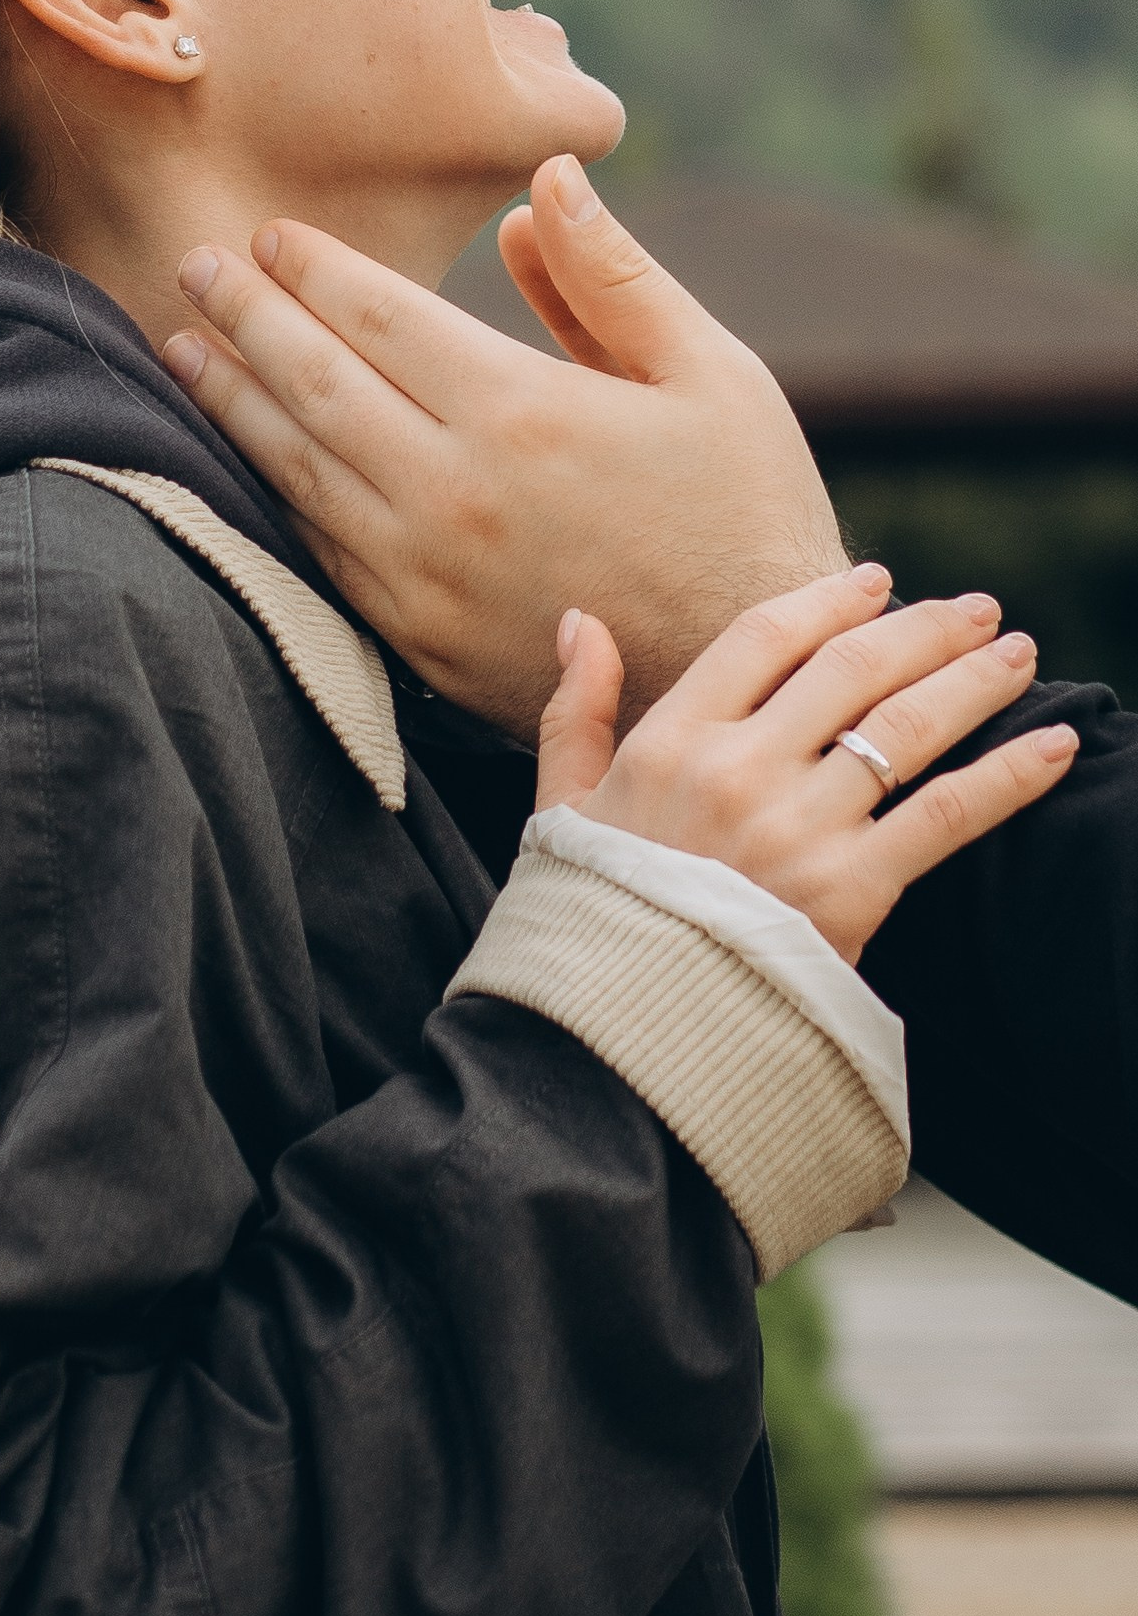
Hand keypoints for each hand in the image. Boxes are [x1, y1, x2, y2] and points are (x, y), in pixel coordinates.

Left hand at [162, 158, 845, 739]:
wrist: (737, 681)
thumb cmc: (741, 510)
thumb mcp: (710, 374)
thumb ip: (613, 276)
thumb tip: (543, 183)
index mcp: (522, 412)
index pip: (378, 315)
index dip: (315, 268)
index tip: (272, 233)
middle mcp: (452, 490)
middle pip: (312, 381)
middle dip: (244, 314)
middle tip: (194, 265)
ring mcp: (420, 570)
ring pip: (294, 464)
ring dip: (229, 398)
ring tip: (183, 347)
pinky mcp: (410, 634)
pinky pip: (315, 543)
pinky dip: (267, 487)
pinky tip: (241, 451)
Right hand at [534, 566, 1077, 962]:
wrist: (626, 1034)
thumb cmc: (596, 918)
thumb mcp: (563, 804)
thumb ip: (576, 709)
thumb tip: (580, 621)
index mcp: (672, 741)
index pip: (764, 637)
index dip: (827, 601)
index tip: (876, 582)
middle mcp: (739, 770)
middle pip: (851, 668)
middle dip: (924, 629)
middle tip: (976, 609)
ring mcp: (799, 828)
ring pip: (907, 726)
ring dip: (974, 680)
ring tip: (1016, 653)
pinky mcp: (852, 889)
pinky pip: (948, 814)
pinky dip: (1010, 775)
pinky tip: (1052, 743)